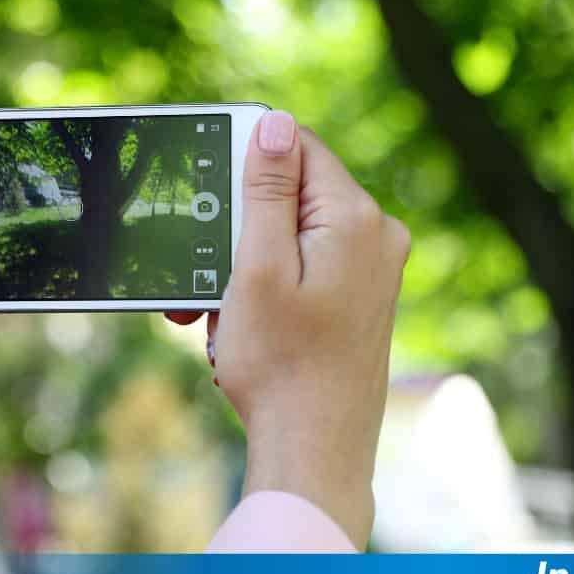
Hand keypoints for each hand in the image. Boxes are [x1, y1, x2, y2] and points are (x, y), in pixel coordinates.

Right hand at [168, 110, 408, 547]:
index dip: (244, 165)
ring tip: (211, 313)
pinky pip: (303, 266)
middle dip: (234, 229)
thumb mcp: (257, 267)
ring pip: (290, 236)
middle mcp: (377, 236)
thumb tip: (275, 122)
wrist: (315, 451)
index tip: (206, 202)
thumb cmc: (280, 365)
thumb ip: (267, 190)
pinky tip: (237, 324)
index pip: (297, 148)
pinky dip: (265, 285)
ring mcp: (373, 269)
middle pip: (290, 196)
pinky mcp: (362, 297)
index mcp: (356, 218)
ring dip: (241, 264)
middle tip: (196, 277)